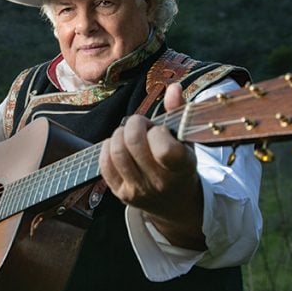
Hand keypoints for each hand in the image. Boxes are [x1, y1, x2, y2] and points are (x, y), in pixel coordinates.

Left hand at [98, 83, 205, 248]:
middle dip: (134, 124)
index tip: (160, 130)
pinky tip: (119, 146)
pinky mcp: (120, 193)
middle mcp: (159, 182)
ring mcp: (138, 190)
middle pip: (133, 142)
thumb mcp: (187, 140)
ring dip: (120, 134)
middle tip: (141, 126)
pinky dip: (108, 148)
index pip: (164, 148)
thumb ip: (179, 112)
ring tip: (130, 135)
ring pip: (117, 151)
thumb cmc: (181, 165)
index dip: (157, 132)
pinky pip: (104, 164)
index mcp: (181, 168)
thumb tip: (173, 88)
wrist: (176, 203)